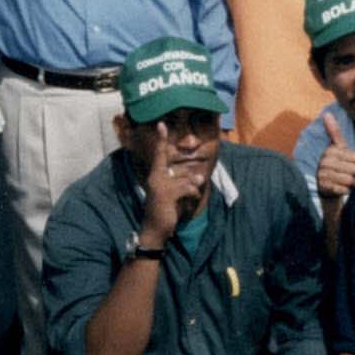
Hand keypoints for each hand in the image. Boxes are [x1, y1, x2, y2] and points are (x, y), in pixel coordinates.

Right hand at [140, 122, 202, 243]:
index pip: (159, 155)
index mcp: (155, 176)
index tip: (161, 124)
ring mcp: (160, 185)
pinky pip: (189, 188)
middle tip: (185, 193)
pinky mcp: (167, 194)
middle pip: (178, 168)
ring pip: (187, 179)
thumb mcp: (174, 194)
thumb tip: (200, 178)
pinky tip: (189, 203)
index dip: (161, 139)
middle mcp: (155, 177)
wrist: (154, 230)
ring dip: (192, 190)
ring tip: (186, 200)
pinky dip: (193, 195)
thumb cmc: (164, 211)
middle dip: (188, 180)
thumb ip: (185, 183)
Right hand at [316, 112, 354, 201]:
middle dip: (353, 173)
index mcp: (329, 151)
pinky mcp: (324, 188)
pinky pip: (344, 189)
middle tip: (346, 173)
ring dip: (351, 183)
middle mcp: (324, 162)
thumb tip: (327, 114)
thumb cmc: (336, 164)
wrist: (325, 187)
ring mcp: (323, 175)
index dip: (354, 162)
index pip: (354, 157)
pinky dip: (346, 191)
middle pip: (353, 169)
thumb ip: (334, 132)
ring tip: (344, 181)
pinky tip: (341, 188)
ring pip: (349, 180)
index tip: (347, 162)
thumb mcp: (337, 148)